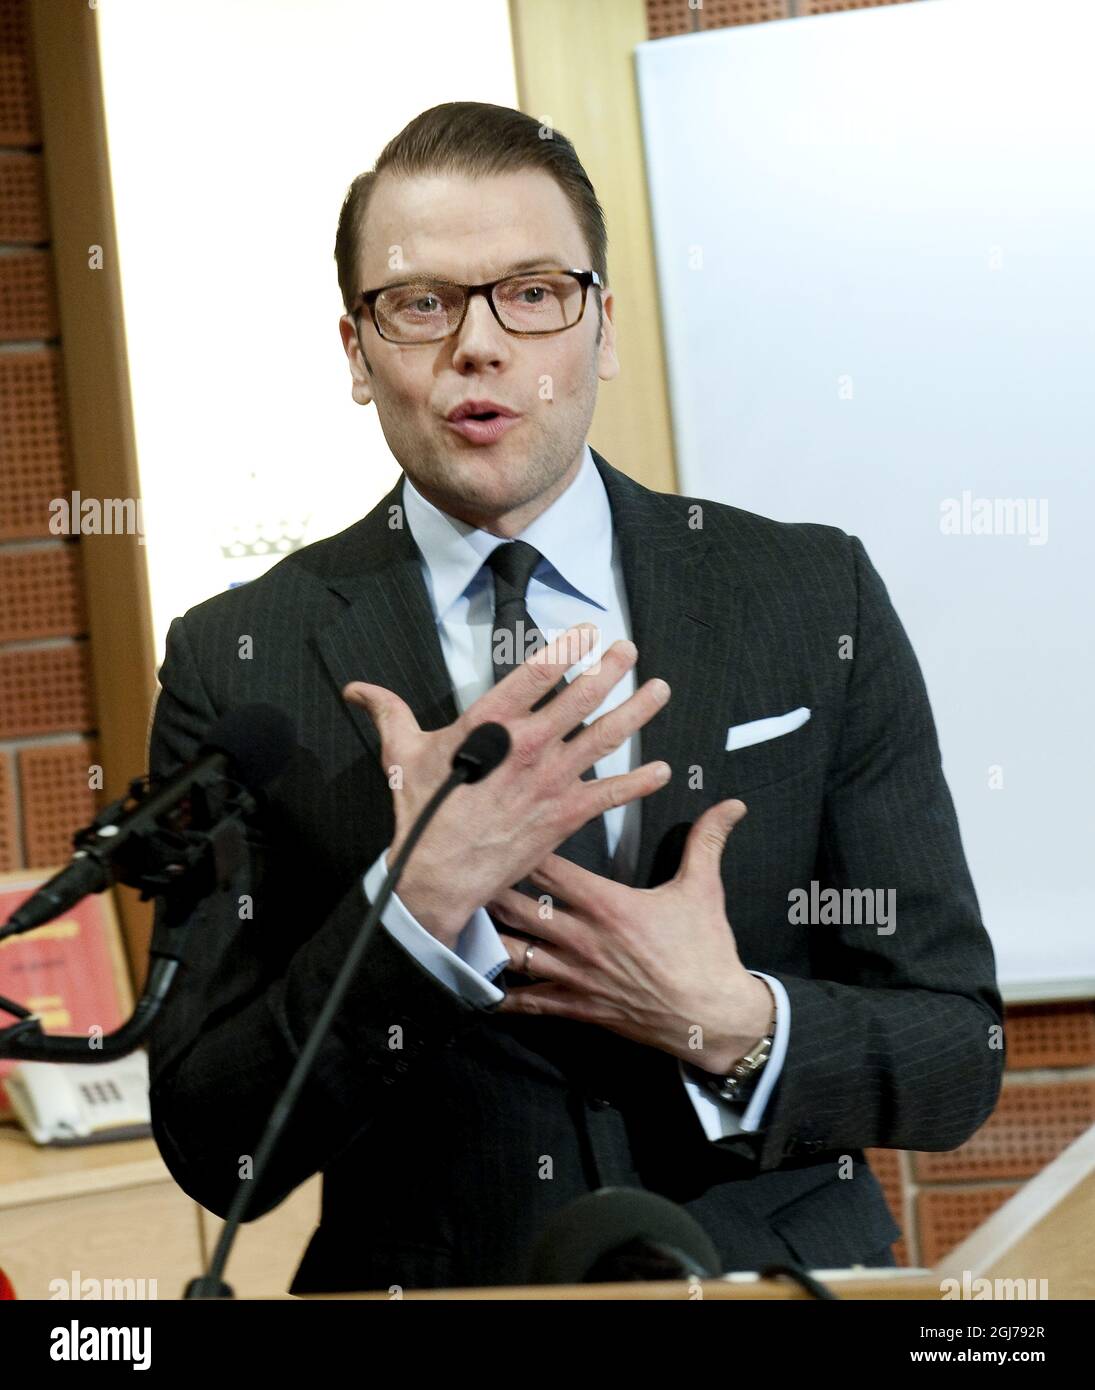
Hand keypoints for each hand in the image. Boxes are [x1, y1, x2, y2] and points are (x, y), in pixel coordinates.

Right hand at [342, 624, 671, 949]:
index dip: (565, 647)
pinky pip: (612, 793)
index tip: (586, 631)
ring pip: (605, 736)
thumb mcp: (402, 754)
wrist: (438, 873)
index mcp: (490, 723)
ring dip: (637, 711)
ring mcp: (552, 778)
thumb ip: (388, 712)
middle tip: (630, 649)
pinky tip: (663, 771)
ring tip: (659, 690)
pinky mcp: (566, 813)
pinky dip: (640, 782)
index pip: (535, 672)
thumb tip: (357, 688)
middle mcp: (528, 744)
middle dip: (610, 669)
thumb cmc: (421, 813)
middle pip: (581, 696)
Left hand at [487, 799, 774, 1070]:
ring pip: (516, 954)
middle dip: (489, 891)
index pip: (549, 869)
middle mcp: (583, 938)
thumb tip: (730, 804)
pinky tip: (480, 988)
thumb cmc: (706, 952)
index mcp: (607, 904)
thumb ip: (708, 841)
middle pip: (519, 909)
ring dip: (488, 938)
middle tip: (463, 873)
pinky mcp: (579, 1007)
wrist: (713, 1017)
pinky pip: (531, 1003)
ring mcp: (577, 975)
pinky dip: (504, 997)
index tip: (500, 835)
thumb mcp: (705, 890)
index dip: (521, 850)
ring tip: (459, 922)